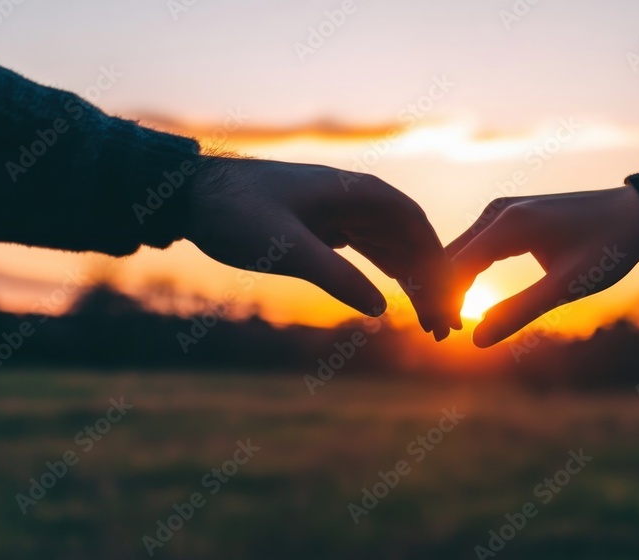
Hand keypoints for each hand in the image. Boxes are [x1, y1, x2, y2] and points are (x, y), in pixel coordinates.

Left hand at [184, 157, 459, 339]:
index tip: (449, 297)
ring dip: (410, 279)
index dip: (437, 260)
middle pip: (407, 238)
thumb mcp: (284, 247)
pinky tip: (395, 296)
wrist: (188, 193)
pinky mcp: (320, 225)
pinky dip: (384, 272)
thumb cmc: (234, 211)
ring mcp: (337, 210)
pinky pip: (366, 249)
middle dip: (429, 279)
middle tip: (442, 324)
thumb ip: (334, 276)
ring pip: (388, 246)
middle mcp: (352, 197)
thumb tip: (381, 308)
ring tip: (428, 319)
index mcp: (353, 191)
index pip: (413, 223)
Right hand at [447, 186, 638, 346]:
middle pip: (451, 257)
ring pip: (461, 252)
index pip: (455, 267)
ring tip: (445, 323)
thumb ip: (519, 312)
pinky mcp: (509, 217)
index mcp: (508, 224)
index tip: (436, 336)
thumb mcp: (566, 287)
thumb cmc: (607, 250)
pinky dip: (468, 273)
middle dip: (440, 295)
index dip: (442, 302)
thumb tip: (476, 340)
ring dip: (451, 286)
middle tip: (434, 336)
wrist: (636, 215)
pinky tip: (463, 299)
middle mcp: (498, 211)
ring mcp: (501, 211)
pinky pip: (476, 246)